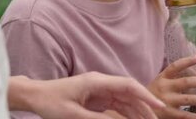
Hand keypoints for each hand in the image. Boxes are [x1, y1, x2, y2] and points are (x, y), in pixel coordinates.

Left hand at [8, 73, 164, 118]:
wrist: (36, 96)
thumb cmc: (51, 102)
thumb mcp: (74, 115)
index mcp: (96, 81)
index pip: (128, 85)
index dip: (145, 95)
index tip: (159, 106)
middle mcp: (101, 83)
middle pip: (130, 92)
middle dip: (144, 106)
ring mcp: (99, 90)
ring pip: (125, 99)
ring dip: (137, 111)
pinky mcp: (96, 97)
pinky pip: (116, 104)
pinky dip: (126, 113)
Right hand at [148, 55, 195, 117]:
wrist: (140, 109)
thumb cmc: (153, 95)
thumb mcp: (159, 83)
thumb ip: (173, 79)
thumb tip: (195, 75)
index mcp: (162, 78)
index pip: (175, 67)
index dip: (186, 62)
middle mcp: (165, 88)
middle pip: (186, 83)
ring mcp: (167, 101)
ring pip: (189, 99)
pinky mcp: (169, 114)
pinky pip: (186, 115)